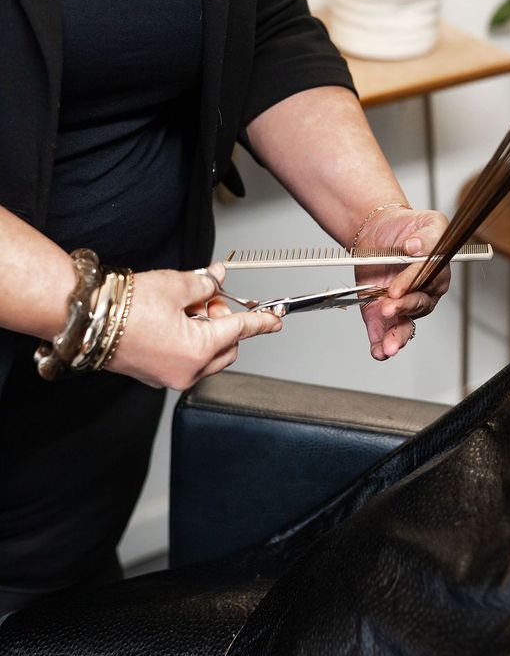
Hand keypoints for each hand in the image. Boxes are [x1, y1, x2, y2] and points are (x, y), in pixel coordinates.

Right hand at [106, 262, 281, 390]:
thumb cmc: (125, 305)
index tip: (275, 320)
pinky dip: (189, 342)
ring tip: (185, 307)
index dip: (261, 321)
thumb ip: (205, 284)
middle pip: (227, 347)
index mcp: (198, 350)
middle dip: (225, 322)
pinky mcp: (155, 375)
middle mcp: (187, 370)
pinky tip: (173, 320)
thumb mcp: (177, 285)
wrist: (88, 318)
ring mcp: (169, 376)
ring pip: (207, 356)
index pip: (241, 330)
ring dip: (207, 332)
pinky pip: (186, 360)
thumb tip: (218, 279)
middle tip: (209, 299)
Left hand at [355, 208, 449, 360]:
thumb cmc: (408, 227)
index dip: (411, 285)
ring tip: (388, 347)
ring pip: (404, 326)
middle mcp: (420, 293)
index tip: (396, 288)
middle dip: (403, 309)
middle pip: (417, 307)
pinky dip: (380, 344)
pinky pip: (382, 332)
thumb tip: (415, 247)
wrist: (378, 229)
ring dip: (396, 337)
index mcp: (436, 274)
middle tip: (389, 308)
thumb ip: (428, 235)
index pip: (426, 281)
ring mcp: (400, 305)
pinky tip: (378, 352)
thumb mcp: (429, 222)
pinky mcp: (380, 312)